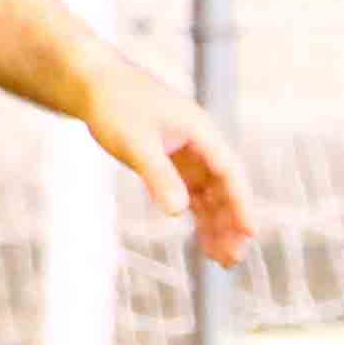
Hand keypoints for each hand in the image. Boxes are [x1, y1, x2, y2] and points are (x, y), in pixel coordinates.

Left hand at [86, 64, 253, 268]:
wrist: (93, 84)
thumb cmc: (115, 105)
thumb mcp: (136, 143)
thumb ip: (158, 176)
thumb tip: (178, 211)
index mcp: (200, 131)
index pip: (230, 172)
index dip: (241, 203)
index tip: (250, 232)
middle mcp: (200, 143)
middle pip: (225, 188)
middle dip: (231, 223)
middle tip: (233, 259)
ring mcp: (187, 154)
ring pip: (211, 195)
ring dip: (217, 225)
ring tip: (222, 260)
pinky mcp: (172, 162)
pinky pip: (193, 195)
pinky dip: (199, 217)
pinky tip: (203, 242)